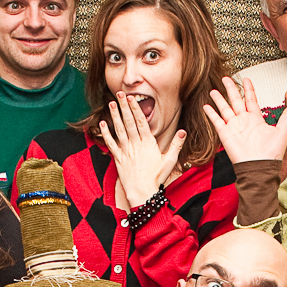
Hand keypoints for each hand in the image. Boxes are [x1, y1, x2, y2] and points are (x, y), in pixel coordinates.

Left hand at [101, 93, 185, 211]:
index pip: (141, 122)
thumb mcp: (170, 161)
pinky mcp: (118, 158)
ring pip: (119, 130)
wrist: (142, 192)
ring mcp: (125, 151)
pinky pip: (110, 143)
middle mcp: (135, 145)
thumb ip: (176, 144)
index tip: (131, 98)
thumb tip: (183, 131)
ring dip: (115, 116)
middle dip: (124, 107)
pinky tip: (103, 123)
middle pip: (129, 122)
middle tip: (120, 94)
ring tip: (111, 103)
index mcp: (148, 143)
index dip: (135, 109)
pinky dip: (106, 133)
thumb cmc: (157, 178)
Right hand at [204, 76, 286, 163]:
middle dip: (230, 89)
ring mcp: (234, 127)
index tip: (247, 79)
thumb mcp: (282, 132)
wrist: (259, 168)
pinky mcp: (225, 134)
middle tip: (225, 78)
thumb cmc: (271, 154)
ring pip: (224, 108)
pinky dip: (211, 113)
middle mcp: (244, 121)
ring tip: (213, 90)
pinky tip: (206, 106)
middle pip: (235, 100)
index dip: (249, 89)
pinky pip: (216, 121)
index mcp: (256, 119)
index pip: (251, 100)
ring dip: (219, 99)